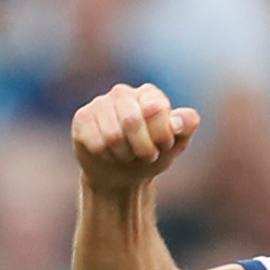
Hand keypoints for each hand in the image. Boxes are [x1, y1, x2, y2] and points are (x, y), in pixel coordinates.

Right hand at [72, 82, 200, 195]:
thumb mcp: (175, 144)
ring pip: (112, 135)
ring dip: (124, 154)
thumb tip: (177, 121)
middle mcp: (122, 93)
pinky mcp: (82, 118)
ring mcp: (100, 104)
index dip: (161, 135)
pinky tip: (107, 154)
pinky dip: (106, 156)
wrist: (122, 176)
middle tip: (146, 156)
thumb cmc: (151, 155)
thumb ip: (186, 127)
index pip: (155, 108)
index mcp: (148, 93)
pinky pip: (95, 142)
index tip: (164, 146)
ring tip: (126, 155)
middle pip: (131, 121)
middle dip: (143, 148)